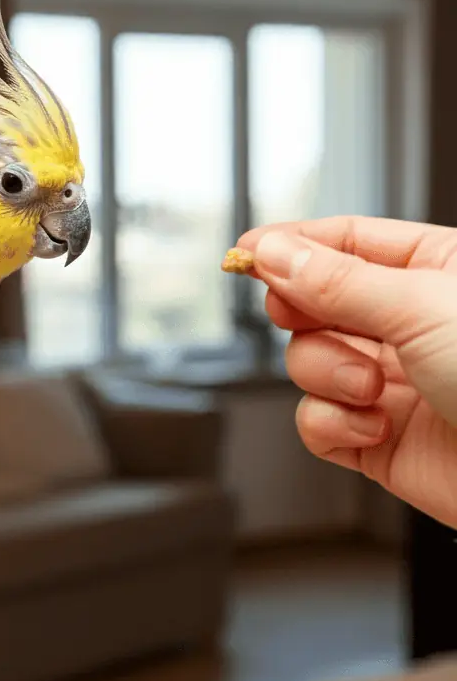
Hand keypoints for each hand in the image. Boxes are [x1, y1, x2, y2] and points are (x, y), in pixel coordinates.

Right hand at [235, 216, 456, 528]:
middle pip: (314, 302)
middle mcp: (409, 325)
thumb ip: (338, 280)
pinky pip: (316, 420)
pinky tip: (371, 426)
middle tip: (296, 313)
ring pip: (309, 362)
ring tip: (371, 389)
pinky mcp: (377, 438)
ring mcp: (391, 383)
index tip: (246, 252)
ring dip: (328, 374)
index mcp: (435, 272)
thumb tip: (274, 252)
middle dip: (306, 315)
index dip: (292, 245)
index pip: (346, 242)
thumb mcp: (423, 307)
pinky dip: (332, 424)